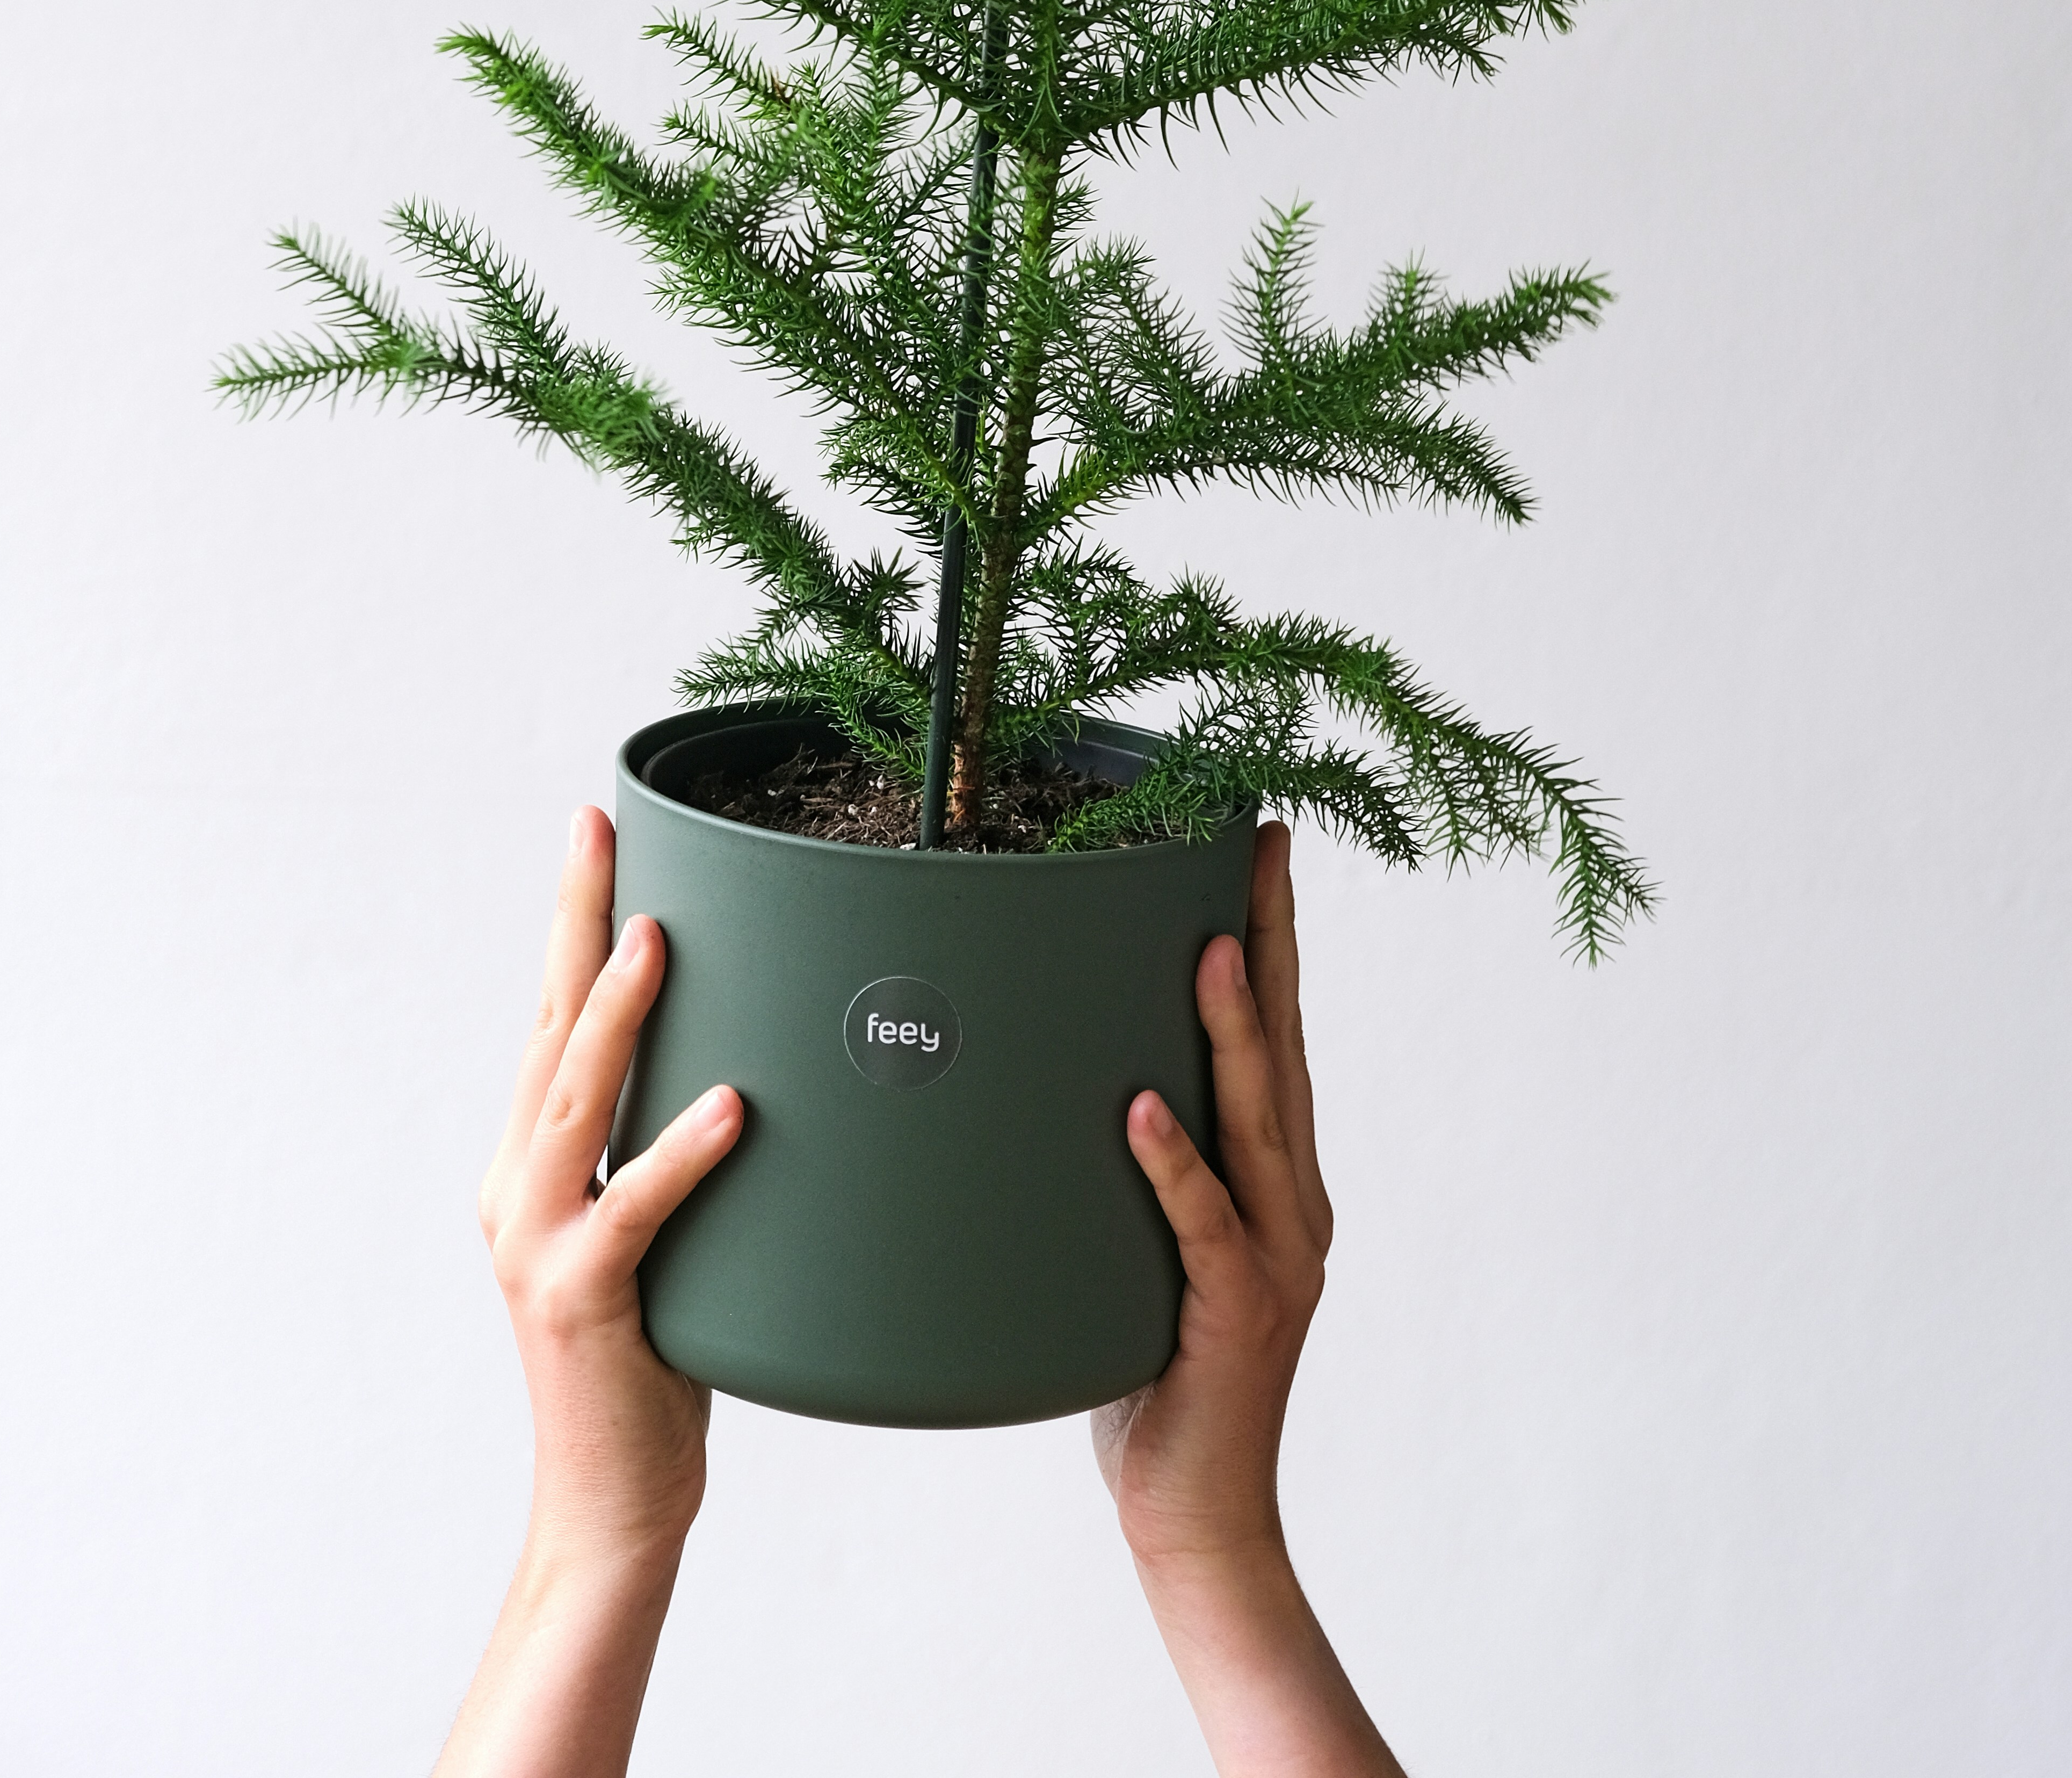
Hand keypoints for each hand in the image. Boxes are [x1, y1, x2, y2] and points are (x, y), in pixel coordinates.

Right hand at [434, 808, 741, 1777]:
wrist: (617, 1496)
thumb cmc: (657, 1359)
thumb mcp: (659, 1233)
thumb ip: (673, 1154)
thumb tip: (754, 1062)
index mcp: (531, 1165)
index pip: (552, 1019)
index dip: (572, 923)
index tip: (596, 834)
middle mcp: (518, 1187)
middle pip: (548, 1028)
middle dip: (573, 920)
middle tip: (596, 831)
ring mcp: (538, 1242)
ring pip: (577, 1101)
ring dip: (617, 1014)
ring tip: (656, 936)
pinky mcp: (579, 1299)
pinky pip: (633, 1209)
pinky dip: (681, 1152)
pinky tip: (730, 1104)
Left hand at [1093, 822, 1402, 1777]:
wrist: (1195, 1511)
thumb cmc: (1154, 1371)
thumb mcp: (1148, 1242)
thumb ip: (1137, 1167)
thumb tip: (1071, 1068)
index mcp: (1275, 1181)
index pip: (1278, 1036)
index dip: (1270, 941)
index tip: (1257, 850)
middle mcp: (1290, 1203)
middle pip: (1283, 1051)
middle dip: (1270, 944)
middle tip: (1258, 851)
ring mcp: (1272, 1258)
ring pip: (1254, 1121)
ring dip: (1230, 1031)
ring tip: (1205, 945)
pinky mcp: (1233, 1314)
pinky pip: (1199, 1224)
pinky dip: (1171, 1163)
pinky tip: (1142, 1108)